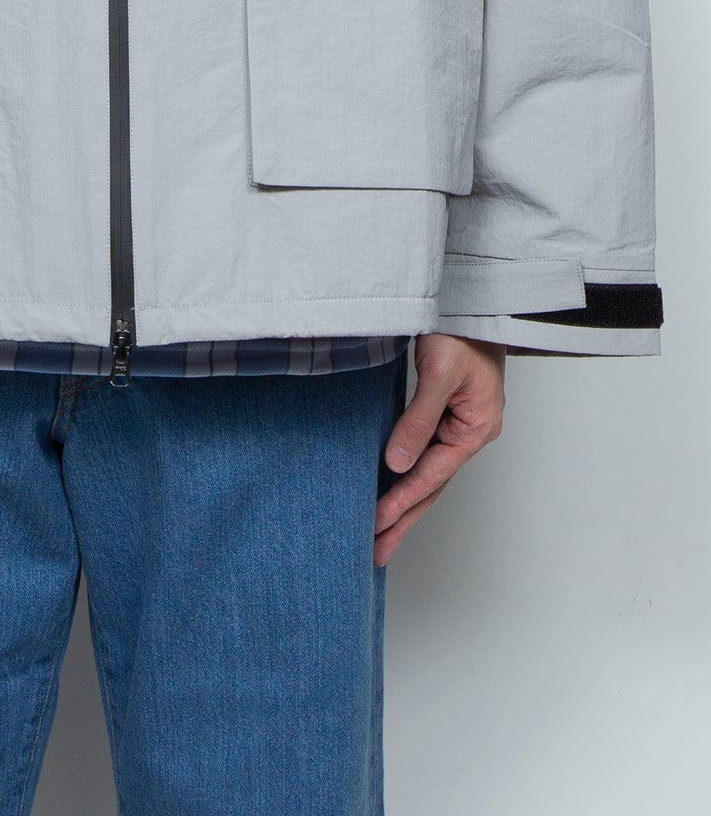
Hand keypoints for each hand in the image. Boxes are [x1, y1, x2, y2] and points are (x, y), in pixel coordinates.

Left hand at [373, 333, 504, 566]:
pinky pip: (426, 452)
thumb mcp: (438, 373)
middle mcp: (471, 432)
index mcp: (476, 428)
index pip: (432, 475)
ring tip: (381, 534)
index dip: (401, 501)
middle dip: (404, 519)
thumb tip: (396, 464)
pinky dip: (408, 475)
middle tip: (376, 552)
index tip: (375, 524)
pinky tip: (392, 487)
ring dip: (404, 503)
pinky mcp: (449, 413)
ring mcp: (462, 425)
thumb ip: (417, 420)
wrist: (474, 299)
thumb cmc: (461, 330)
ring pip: (429, 473)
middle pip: (433, 485)